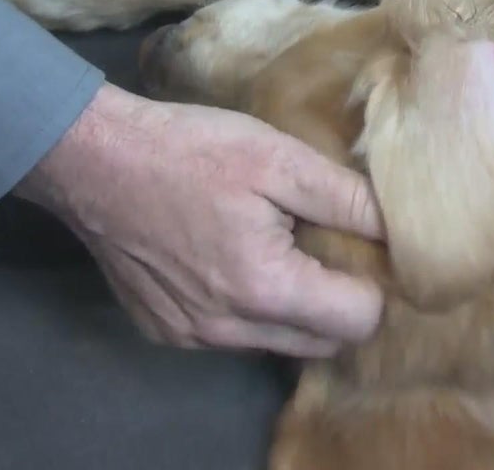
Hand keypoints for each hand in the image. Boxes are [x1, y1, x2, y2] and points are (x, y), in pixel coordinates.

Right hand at [15, 83, 384, 356]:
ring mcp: (192, 337)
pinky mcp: (165, 331)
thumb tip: (401, 230)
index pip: (358, 322)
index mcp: (265, 289)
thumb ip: (346, 199)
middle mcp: (229, 329)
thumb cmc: (189, 150)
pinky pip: (231, 335)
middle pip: (322, 343)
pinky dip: (245, 307)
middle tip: (325, 244)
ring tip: (278, 245)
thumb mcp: (278, 158)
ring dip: (292, 306)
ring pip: (276, 342)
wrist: (92, 159)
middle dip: (338, 301)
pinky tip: (229, 256)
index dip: (373, 284)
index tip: (362, 248)